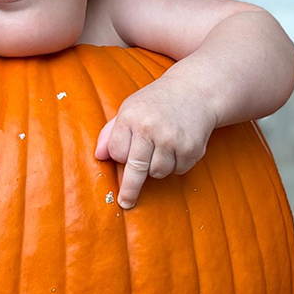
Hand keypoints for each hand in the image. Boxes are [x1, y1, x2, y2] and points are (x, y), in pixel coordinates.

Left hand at [94, 80, 215, 208]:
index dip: (120, 156)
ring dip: (157, 168)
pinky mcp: (191, 148)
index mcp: (130, 117)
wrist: (195, 90)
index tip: (123, 157)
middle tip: (125, 202)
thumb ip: (111, 132)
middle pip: (135, 169)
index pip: (117, 152)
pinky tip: (178, 146)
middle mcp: (150, 128)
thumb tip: (98, 156)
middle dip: (129, 189)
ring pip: (157, 172)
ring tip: (162, 148)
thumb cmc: (156, 102)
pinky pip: (178, 170)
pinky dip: (177, 164)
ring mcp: (172, 139)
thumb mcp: (129, 108)